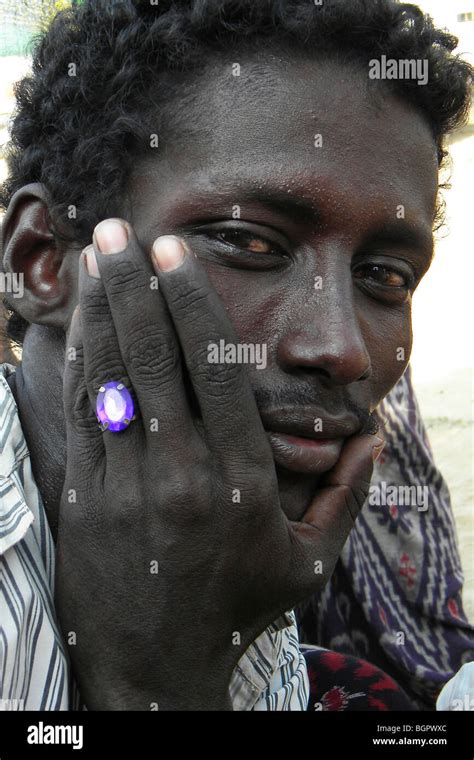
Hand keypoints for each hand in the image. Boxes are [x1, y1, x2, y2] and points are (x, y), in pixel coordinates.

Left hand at [55, 219, 382, 709]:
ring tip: (92, 256)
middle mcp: (182, 474)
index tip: (176, 254)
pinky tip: (75, 322)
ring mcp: (126, 486)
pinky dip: (77, 360)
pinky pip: (79, 415)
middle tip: (121, 231)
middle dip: (135, 285)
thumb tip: (371, 438)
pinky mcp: (85, 500)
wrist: (155, 671)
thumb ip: (346, 497)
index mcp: (241, 481)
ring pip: (108, 377)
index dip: (192, 301)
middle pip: (154, 358)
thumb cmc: (237, 611)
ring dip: (99, 310)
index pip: (214, 369)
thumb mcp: (308, 563)